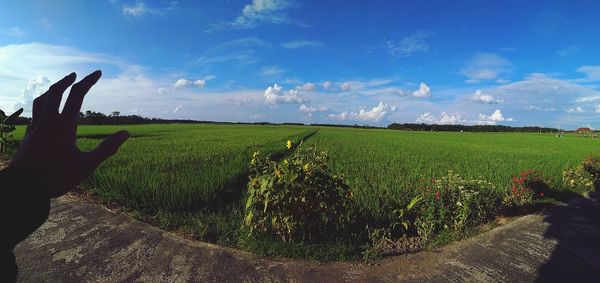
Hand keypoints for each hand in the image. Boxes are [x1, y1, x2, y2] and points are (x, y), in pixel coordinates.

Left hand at [9, 71, 128, 197]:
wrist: (24, 187)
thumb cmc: (57, 177)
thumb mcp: (87, 165)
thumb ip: (107, 148)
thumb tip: (126, 133)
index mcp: (64, 125)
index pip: (78, 95)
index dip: (89, 82)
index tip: (98, 73)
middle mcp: (48, 121)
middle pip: (56, 91)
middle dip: (67, 80)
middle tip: (76, 75)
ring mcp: (36, 127)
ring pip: (41, 100)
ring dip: (52, 90)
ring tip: (59, 88)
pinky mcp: (28, 136)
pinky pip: (34, 113)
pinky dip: (42, 106)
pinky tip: (45, 112)